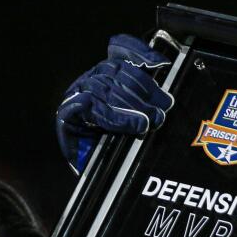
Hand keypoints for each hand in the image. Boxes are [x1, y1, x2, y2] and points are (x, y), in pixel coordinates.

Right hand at [56, 33, 174, 173]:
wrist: (101, 184)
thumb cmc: (124, 151)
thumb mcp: (144, 121)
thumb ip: (151, 103)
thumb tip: (169, 94)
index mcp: (107, 78)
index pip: (119, 53)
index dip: (138, 52)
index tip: (160, 62)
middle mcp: (89, 83)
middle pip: (115, 72)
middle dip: (143, 88)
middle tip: (164, 106)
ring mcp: (76, 98)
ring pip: (103, 87)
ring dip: (133, 105)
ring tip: (153, 120)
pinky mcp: (67, 116)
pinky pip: (90, 106)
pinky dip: (116, 116)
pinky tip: (135, 124)